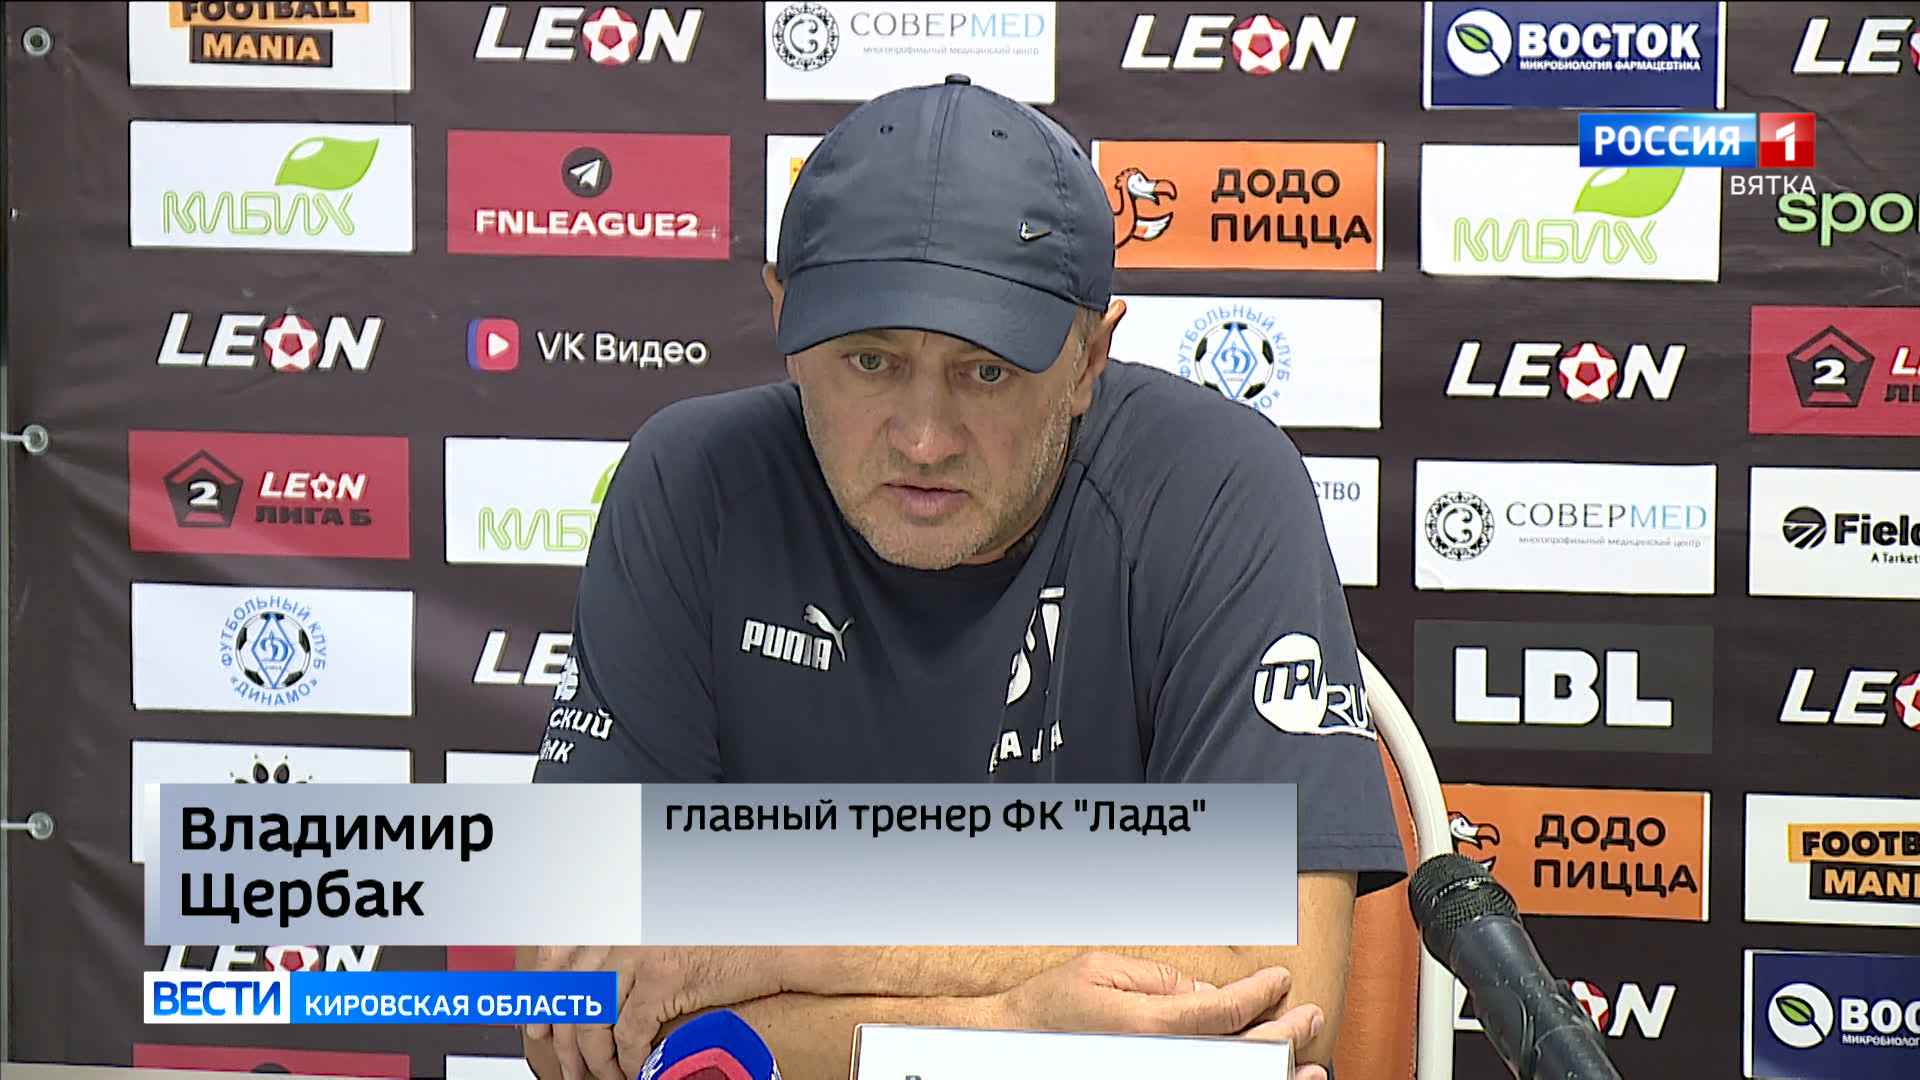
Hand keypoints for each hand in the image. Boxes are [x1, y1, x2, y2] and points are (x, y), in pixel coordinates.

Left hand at [518, 946, 785, 1079]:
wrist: (766, 940)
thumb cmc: (719, 939)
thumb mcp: (660, 938)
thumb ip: (627, 951)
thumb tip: (592, 989)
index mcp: (615, 920)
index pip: (559, 956)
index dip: (543, 996)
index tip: (537, 1026)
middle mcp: (620, 931)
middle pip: (571, 996)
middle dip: (565, 1042)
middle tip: (570, 1070)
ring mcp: (640, 954)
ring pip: (594, 1022)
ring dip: (595, 1060)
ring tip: (606, 1078)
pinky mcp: (664, 979)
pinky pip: (629, 1033)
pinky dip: (629, 1060)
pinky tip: (637, 1070)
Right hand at [987, 952, 1329, 1079]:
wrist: (1009, 1049)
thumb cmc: (1050, 1008)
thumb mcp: (1103, 970)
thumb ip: (1162, 979)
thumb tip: (1209, 993)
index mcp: (1151, 1023)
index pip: (1225, 1008)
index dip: (1261, 993)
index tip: (1281, 978)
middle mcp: (1161, 1059)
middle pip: (1241, 1052)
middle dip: (1284, 1035)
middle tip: (1311, 1016)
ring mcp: (1159, 1077)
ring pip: (1231, 1079)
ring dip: (1276, 1074)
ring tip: (1311, 1068)